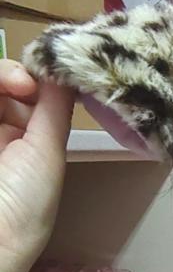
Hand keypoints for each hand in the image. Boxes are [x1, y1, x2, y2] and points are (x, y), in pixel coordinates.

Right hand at [0, 59, 73, 271]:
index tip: (38, 79)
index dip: (30, 78)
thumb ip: (54, 109)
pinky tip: (1, 86)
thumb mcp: (47, 152)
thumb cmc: (24, 201)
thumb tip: (67, 70)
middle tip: (20, 82)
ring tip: (8, 84)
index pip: (23, 95)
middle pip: (1, 88)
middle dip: (8, 74)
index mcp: (24, 143)